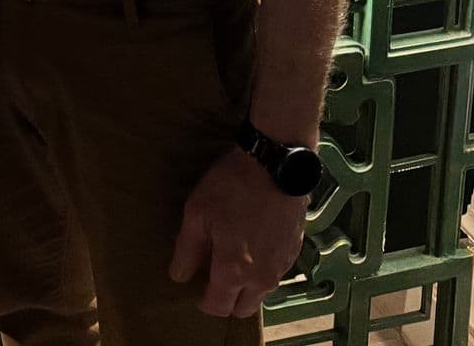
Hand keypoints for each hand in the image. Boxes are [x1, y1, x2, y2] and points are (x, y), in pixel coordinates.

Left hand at [169, 145, 307, 319]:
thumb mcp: (198, 212)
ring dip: (247, 286)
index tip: (197, 286)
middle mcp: (261, 279)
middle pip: (243, 308)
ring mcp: (281, 267)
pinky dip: (263, 269)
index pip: (218, 307)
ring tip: (234, 256)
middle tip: (215, 274)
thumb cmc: (230, 187)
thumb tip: (178, 276)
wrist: (275, 164)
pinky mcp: (294, 252)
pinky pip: (275, 274)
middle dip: (227, 300)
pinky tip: (254, 243)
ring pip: (261, 293)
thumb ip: (187, 249)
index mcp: (234, 271)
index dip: (204, 301)